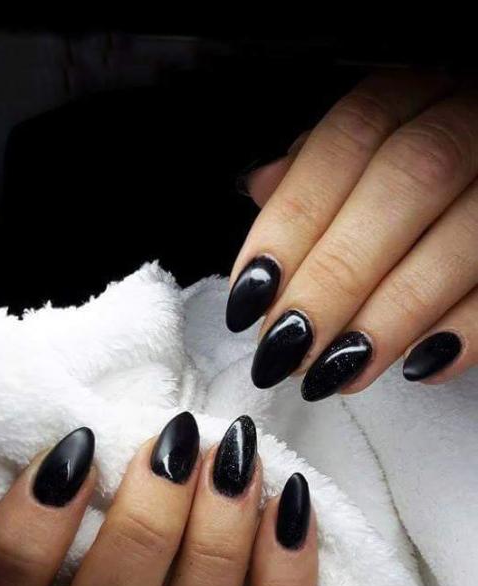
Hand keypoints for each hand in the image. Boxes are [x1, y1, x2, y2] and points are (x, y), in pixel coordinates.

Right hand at [0, 415, 316, 585]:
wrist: (187, 515)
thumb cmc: (118, 486)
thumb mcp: (82, 481)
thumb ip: (71, 479)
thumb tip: (85, 447)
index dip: (29, 540)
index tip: (78, 451)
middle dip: (144, 534)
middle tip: (176, 447)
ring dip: (217, 547)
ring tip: (238, 461)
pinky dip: (283, 573)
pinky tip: (290, 500)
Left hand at [227, 70, 477, 397]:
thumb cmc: (420, 166)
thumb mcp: (369, 142)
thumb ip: (317, 164)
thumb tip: (263, 188)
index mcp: (416, 93)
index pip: (350, 138)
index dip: (294, 218)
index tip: (253, 292)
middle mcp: (469, 122)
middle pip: (408, 182)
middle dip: (337, 274)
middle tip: (290, 346)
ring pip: (465, 236)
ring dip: (393, 316)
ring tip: (338, 370)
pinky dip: (466, 331)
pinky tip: (416, 365)